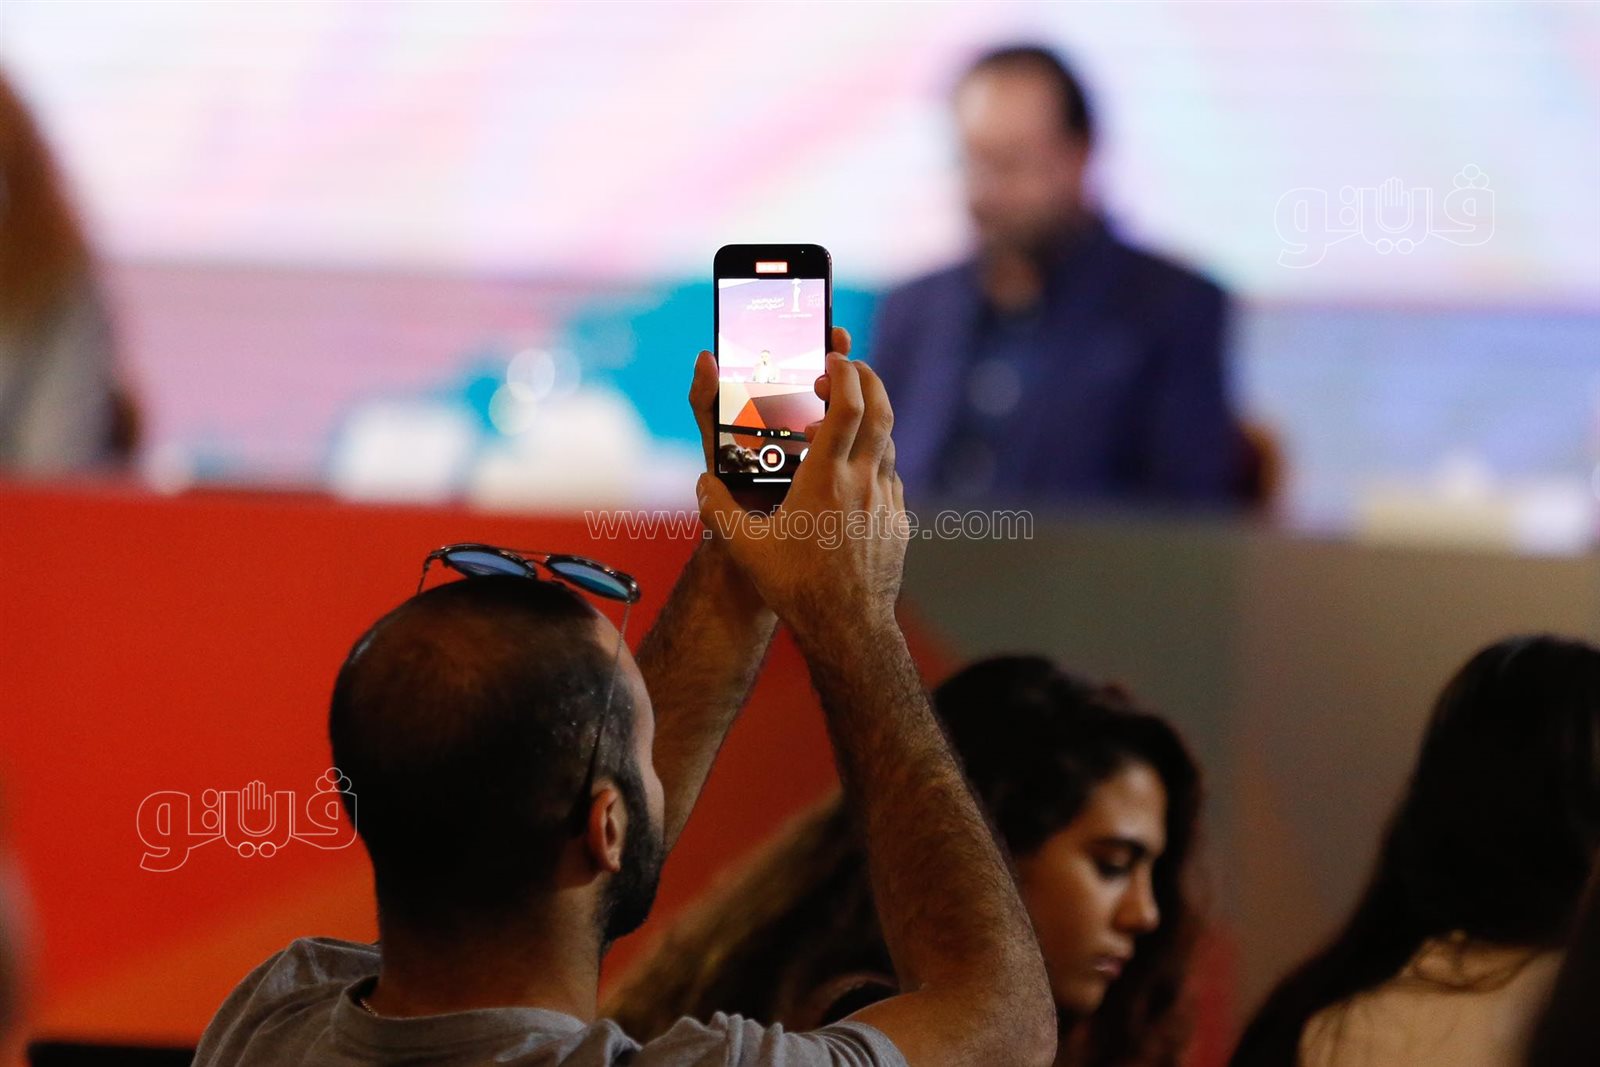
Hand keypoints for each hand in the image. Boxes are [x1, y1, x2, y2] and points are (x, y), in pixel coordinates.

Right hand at [697, 345, 906, 643]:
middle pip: (880, 410)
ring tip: (842, 421)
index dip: (844, 373)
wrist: (847, 627)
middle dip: (866, 379)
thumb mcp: (747, 548)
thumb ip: (720, 509)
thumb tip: (702, 484)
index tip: (834, 357)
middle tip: (847, 368)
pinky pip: (888, 476)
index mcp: (825, 479)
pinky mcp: (897, 521)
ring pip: (887, 442)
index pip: (847, 408)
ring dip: (869, 420)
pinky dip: (873, 459)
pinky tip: (851, 474)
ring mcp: (885, 500)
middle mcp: (862, 482)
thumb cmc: (796, 587)